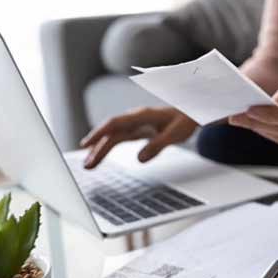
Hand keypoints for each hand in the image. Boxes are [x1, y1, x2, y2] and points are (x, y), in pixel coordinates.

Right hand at [81, 107, 197, 167]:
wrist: (190, 113)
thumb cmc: (184, 121)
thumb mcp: (175, 135)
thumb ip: (157, 145)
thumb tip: (139, 159)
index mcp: (142, 115)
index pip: (115, 123)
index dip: (100, 133)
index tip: (88, 144)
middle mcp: (135, 118)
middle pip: (111, 132)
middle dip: (97, 147)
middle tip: (87, 165)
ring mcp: (134, 123)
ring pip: (112, 135)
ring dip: (100, 148)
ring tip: (88, 164)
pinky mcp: (136, 129)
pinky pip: (118, 138)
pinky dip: (107, 146)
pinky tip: (98, 155)